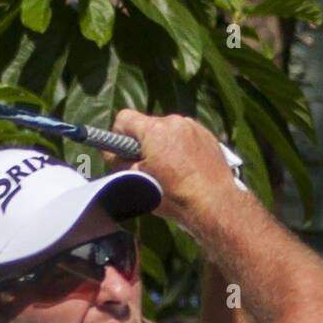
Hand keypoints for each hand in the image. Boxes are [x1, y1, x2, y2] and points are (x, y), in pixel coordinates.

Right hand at [101, 110, 239, 222]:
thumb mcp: (136, 180)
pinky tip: (185, 170)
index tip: (123, 152)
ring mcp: (194, 127)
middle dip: (143, 144)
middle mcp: (175, 122)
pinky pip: (185, 137)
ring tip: (170, 173)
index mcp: (155, 130)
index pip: (124, 118)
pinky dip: (181, 149)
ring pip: (167, 132)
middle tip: (148, 169)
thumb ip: (117, 161)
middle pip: (147, 126)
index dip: (118, 135)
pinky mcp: (207, 136)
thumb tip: (108, 150)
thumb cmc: (174, 195)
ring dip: (163, 147)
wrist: (213, 204)